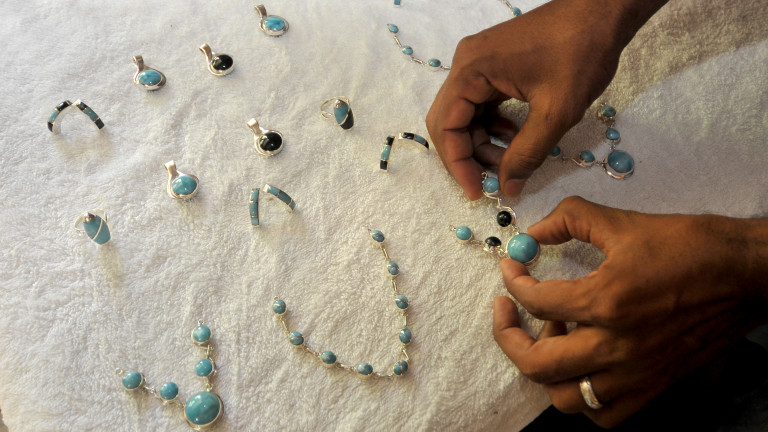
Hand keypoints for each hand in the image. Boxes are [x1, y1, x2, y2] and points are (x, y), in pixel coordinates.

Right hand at [426, 0, 666, 198]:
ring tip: (510, 161)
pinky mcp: (494, 64)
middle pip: (449, 121)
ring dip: (482, 143)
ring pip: (465, 115)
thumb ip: (528, 154)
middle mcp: (466, 64)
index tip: (477, 191)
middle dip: (468, 156)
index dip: (458, 164)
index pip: (445, 126)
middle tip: (493, 180)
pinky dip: (493, 126)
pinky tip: (515, 137)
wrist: (603, 11)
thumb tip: (508, 188)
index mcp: (471, 70)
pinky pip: (481, 103)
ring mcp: (479, 62)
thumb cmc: (581, 53)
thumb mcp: (556, 112)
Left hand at [493, 197, 767, 427]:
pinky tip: (582, 364)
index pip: (535, 300)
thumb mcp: (622, 222)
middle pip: (537, 362)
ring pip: (565, 397)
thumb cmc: (688, 245)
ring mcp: (636, 373)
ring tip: (554, 335)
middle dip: (508, 335)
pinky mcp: (654, 386)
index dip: (513, 281)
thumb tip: (533, 232)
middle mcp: (617, 346)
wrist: (744, 274)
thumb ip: (570, 220)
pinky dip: (582, 395)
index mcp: (606, 301)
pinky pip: (604, 413)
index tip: (511, 269)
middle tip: (505, 311)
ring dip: (545, 368)